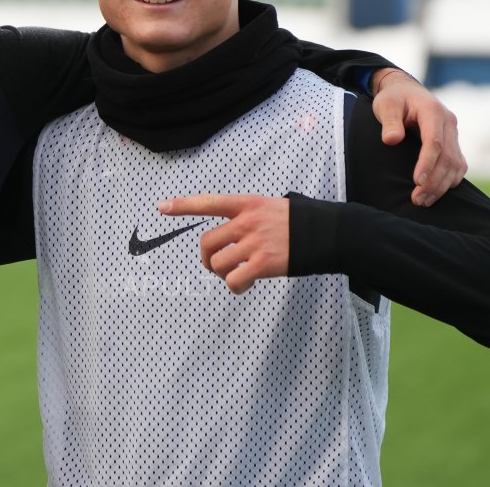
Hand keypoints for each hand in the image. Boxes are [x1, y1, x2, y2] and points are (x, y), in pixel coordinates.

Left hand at [158, 194, 288, 294]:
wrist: (327, 232)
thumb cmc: (300, 221)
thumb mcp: (272, 206)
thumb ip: (250, 215)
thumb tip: (235, 232)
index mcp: (247, 204)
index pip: (209, 202)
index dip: (184, 205)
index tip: (163, 208)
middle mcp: (246, 222)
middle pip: (207, 242)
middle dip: (206, 258)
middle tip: (215, 265)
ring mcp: (254, 243)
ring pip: (218, 263)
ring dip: (222, 274)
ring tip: (235, 275)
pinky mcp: (263, 264)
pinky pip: (235, 280)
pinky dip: (235, 287)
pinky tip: (244, 285)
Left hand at [370, 69, 465, 205]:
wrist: (405, 91)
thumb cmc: (394, 99)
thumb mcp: (386, 105)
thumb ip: (389, 122)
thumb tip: (391, 140)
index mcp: (433, 111)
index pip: (434, 142)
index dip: (428, 164)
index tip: (417, 182)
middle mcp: (449, 123)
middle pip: (448, 157)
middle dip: (434, 181)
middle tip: (417, 200)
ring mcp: (453, 134)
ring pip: (456, 165)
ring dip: (442, 186)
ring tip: (423, 201)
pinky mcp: (453, 143)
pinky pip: (458, 165)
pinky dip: (450, 180)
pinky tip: (436, 193)